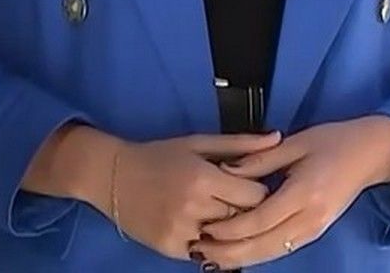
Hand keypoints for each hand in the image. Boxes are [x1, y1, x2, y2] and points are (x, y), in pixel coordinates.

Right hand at [108, 131, 282, 259]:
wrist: (112, 176)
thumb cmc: (159, 155)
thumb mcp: (198, 143)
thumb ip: (240, 143)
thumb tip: (277, 138)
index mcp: (204, 179)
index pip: (255, 196)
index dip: (257, 190)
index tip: (251, 185)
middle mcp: (193, 208)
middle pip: (242, 218)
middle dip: (245, 209)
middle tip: (237, 199)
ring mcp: (181, 232)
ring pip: (226, 238)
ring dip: (228, 227)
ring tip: (220, 212)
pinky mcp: (170, 249)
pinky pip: (205, 252)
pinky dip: (210, 242)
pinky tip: (204, 225)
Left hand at [192, 116, 389, 266]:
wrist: (372, 154)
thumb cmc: (335, 141)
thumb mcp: (297, 142)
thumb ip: (261, 159)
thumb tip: (225, 171)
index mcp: (305, 192)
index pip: (260, 220)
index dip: (230, 228)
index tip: (205, 228)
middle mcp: (310, 218)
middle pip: (263, 245)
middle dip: (229, 253)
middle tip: (199, 251)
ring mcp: (314, 229)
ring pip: (271, 253)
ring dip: (240, 259)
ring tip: (210, 259)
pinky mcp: (314, 232)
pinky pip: (281, 250)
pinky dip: (256, 255)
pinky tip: (237, 255)